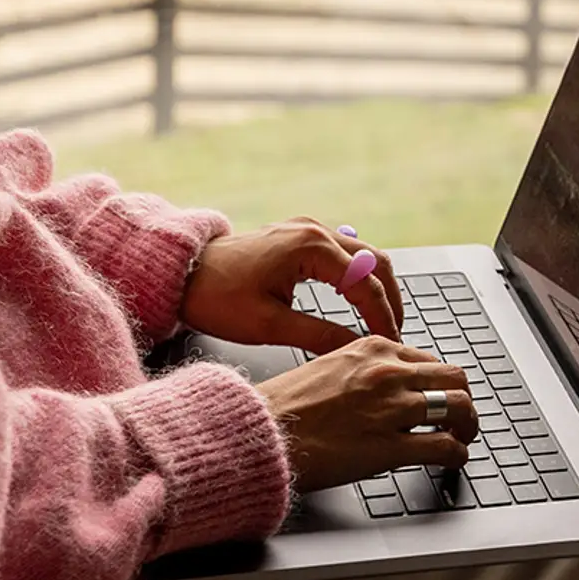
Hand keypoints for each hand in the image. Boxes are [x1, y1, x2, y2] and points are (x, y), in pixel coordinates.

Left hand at [181, 218, 398, 353]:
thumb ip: (320, 337)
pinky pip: (345, 253)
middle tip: (396, 333)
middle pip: (376, 261)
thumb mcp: (270, 325)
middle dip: (391, 299)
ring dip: (377, 286)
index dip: (383, 317)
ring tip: (383, 321)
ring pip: (364, 254)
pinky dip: (360, 276)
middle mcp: (315, 230)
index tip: (391, 344)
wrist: (182, 276)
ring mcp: (308, 229)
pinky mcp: (300, 235)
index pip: (366, 283)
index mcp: (311, 247)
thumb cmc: (217, 297)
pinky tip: (360, 301)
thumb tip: (358, 350)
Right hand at [259, 336, 479, 490]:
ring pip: (458, 409)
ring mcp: (392, 409)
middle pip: (454, 379)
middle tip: (460, 416)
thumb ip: (364, 369)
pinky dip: (457, 454)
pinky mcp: (389, 447)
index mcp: (373, 349)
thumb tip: (387, 382)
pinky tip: (452, 460)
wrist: (259, 431)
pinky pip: (444, 447)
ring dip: (467, 426)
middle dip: (462, 399)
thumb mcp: (329, 365)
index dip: (439, 381)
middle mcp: (389, 374)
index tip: (439, 394)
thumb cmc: (283, 404)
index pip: (429, 359)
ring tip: (463, 437)